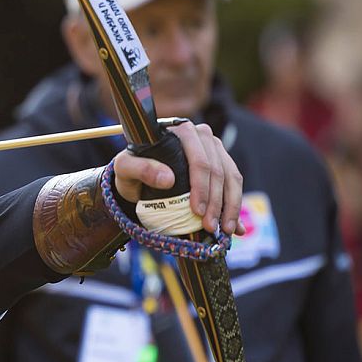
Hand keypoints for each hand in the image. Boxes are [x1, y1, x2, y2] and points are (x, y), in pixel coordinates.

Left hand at [112, 121, 244, 235]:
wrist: (138, 179)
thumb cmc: (130, 170)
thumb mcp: (125, 169)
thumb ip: (140, 169)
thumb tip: (167, 178)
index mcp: (181, 131)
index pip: (199, 160)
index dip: (201, 187)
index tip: (197, 211)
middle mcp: (201, 136)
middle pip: (218, 171)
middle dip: (216, 202)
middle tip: (210, 226)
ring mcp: (214, 149)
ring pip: (232, 177)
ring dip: (230, 207)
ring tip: (224, 230)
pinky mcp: (222, 163)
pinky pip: (234, 184)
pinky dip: (235, 207)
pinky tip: (236, 227)